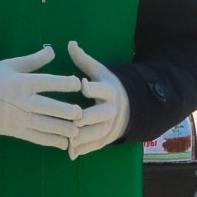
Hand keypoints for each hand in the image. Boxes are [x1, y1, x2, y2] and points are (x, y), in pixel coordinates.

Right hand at [0, 45, 83, 149]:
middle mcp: (23, 102)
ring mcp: (20, 118)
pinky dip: (51, 141)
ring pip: (45, 125)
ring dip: (62, 129)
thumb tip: (52, 50)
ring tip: (77, 131)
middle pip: (48, 107)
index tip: (78, 83)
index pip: (47, 82)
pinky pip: (36, 138)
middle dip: (66, 111)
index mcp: (23, 83)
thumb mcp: (11, 65)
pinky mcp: (17, 131)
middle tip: (81, 113)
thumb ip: (34, 60)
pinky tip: (64, 143)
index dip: (64, 83)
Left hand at [65, 41, 130, 158]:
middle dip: (88, 117)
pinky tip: (71, 153)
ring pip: (98, 133)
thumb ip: (84, 61)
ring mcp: (110, 125)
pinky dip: (84, 150)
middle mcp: (111, 109)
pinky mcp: (106, 138)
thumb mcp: (99, 72)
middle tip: (74, 120)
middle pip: (101, 114)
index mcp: (109, 90)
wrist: (127, 107)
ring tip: (69, 140)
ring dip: (84, 138)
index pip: (102, 88)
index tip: (82, 85)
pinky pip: (96, 146)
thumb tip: (70, 43)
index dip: (93, 87)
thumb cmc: (106, 86)